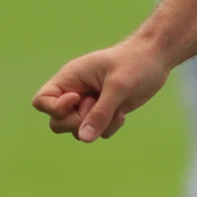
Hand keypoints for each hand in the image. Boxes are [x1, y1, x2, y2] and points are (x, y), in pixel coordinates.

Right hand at [33, 37, 170, 141]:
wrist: (155, 59)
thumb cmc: (135, 63)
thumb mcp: (118, 87)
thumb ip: (100, 113)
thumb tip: (84, 138)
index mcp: (70, 78)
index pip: (42, 101)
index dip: (56, 108)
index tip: (79, 99)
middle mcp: (74, 92)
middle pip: (57, 122)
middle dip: (78, 122)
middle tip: (100, 108)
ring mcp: (87, 104)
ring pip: (78, 130)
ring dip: (98, 126)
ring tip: (115, 108)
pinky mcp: (102, 113)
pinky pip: (96, 132)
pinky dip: (109, 127)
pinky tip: (122, 112)